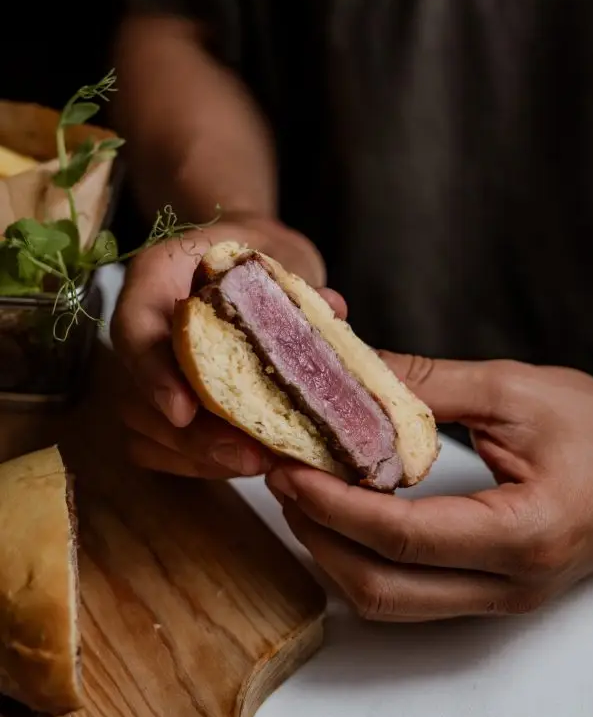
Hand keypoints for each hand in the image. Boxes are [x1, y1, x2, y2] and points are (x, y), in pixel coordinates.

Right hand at [112, 217, 342, 476]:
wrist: (246, 256)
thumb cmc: (259, 253)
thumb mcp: (278, 252)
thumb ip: (297, 278)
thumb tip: (334, 308)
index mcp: (157, 275)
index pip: (133, 328)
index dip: (154, 375)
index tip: (185, 411)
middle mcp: (141, 326)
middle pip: (136, 398)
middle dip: (194, 438)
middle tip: (250, 457)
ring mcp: (144, 368)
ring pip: (144, 432)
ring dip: (199, 458)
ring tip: (257, 464)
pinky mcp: (158, 401)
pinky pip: (158, 449)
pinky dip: (199, 464)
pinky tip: (244, 463)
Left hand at [267, 357, 592, 620]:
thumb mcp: (516, 390)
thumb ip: (428, 384)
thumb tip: (351, 371)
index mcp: (522, 533)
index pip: (402, 535)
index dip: (333, 504)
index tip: (288, 468)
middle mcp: (510, 585)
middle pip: (382, 588)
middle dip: (318, 536)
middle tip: (282, 479)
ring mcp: (503, 600)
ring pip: (390, 603)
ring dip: (335, 553)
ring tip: (303, 493)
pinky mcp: (496, 594)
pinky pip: (412, 594)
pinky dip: (367, 558)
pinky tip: (347, 513)